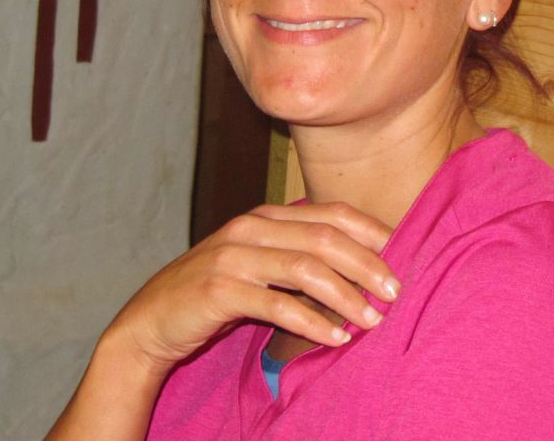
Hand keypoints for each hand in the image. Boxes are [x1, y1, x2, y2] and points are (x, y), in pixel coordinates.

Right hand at [104, 201, 399, 375]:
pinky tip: (335, 339)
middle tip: (395, 292)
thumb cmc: (215, 293)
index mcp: (265, 216)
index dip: (371, 233)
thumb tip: (361, 268)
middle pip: (325, 238)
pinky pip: (277, 305)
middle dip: (367, 265)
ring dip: (346, 296)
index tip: (403, 256)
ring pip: (305, 269)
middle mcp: (251, 228)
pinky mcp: (219, 290)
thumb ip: (298, 257)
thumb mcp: (258, 264)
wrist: (150, 320)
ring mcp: (233, 257)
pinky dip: (312, 322)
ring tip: (372, 320)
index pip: (330, 214)